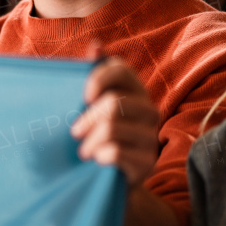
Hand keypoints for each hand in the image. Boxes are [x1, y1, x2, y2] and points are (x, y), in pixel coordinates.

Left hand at [70, 47, 158, 185]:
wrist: (108, 180)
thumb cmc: (96, 136)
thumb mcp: (91, 108)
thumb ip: (94, 78)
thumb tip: (96, 45)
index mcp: (134, 91)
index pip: (121, 69)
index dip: (99, 78)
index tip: (83, 97)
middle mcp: (148, 111)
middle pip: (114, 103)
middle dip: (88, 119)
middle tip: (74, 132)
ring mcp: (150, 137)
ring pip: (113, 129)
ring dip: (90, 142)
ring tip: (83, 151)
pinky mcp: (147, 163)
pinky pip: (117, 153)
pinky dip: (100, 156)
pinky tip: (97, 161)